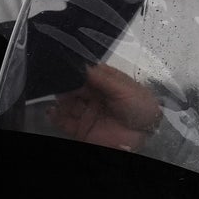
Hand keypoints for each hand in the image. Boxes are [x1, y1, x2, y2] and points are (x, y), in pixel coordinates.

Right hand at [47, 63, 161, 150]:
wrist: (147, 135)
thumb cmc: (140, 106)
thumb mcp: (124, 88)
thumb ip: (103, 78)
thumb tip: (83, 65)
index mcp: (106, 82)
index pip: (87, 72)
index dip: (77, 69)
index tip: (66, 63)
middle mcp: (94, 95)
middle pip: (75, 86)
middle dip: (67, 83)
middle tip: (59, 79)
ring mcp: (87, 112)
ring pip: (67, 102)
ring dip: (61, 97)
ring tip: (57, 93)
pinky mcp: (81, 128)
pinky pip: (63, 121)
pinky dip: (55, 116)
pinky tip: (52, 110)